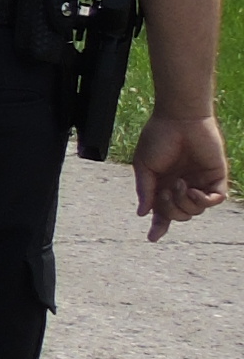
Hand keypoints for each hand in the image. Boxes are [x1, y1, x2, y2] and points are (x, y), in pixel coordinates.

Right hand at [132, 110, 229, 241]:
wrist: (179, 120)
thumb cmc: (158, 139)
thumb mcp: (144, 167)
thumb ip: (145, 191)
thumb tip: (144, 214)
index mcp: (163, 184)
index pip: (163, 211)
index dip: (159, 225)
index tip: (152, 238)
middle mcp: (182, 186)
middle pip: (179, 215)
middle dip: (170, 210)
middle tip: (163, 192)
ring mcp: (200, 182)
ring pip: (196, 211)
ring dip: (184, 202)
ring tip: (179, 183)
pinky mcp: (216, 177)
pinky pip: (215, 200)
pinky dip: (203, 200)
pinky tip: (193, 190)